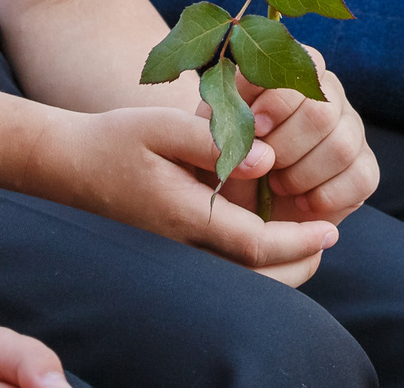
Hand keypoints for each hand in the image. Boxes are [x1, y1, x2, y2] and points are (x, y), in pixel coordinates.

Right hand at [38, 106, 340, 285]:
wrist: (72, 165)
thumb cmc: (116, 139)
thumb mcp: (160, 126)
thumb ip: (213, 141)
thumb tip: (267, 160)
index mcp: (187, 215)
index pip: (255, 244)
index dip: (298, 240)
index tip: (331, 230)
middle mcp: (187, 243)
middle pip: (255, 277)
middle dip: (296, 263)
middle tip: (326, 236)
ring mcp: (181, 250)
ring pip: (242, 277)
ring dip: (278, 264)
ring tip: (306, 236)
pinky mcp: (177, 246)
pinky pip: (227, 266)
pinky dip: (255, 257)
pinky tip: (269, 227)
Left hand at [223, 49, 377, 226]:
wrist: (245, 201)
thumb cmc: (228, 156)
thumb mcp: (217, 134)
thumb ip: (226, 121)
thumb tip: (260, 141)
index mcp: (293, 74)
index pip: (304, 68)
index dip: (279, 100)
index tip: (255, 128)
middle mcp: (329, 96)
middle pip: (322, 112)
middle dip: (286, 146)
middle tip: (263, 165)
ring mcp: (351, 131)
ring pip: (342, 146)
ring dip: (302, 174)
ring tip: (277, 184)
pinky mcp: (364, 169)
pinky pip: (362, 178)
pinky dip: (326, 196)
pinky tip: (302, 201)